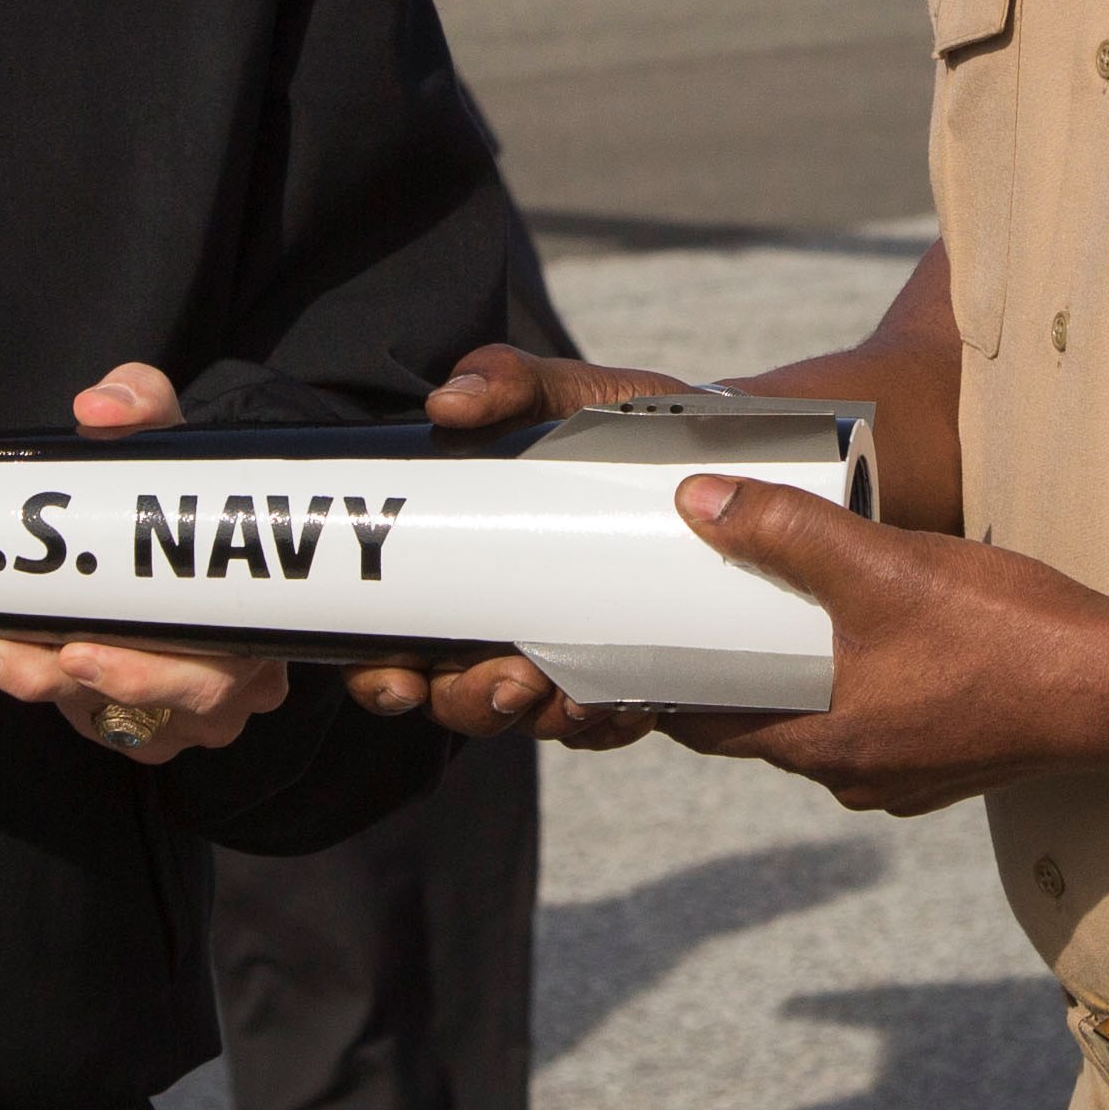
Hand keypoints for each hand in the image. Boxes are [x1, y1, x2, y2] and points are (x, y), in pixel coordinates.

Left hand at [0, 361, 288, 759]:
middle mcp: (229, 678)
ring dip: (39, 682)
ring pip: (111, 716)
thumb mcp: (169, 437)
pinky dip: (38, 685)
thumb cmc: (177, 489)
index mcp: (250, 619)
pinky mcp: (142, 721)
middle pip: (156, 706)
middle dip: (67, 682)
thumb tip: (96, 408)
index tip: (77, 651)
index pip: (216, 670)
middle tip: (3, 650)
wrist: (174, 525)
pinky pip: (90, 718)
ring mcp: (183, 708)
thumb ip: (141, 403)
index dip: (148, 675)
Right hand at [337, 344, 712, 746]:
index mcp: (469, 566)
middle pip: (454, 697)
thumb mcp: (572, 397)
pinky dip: (608, 721)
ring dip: (542, 716)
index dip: (383, 677)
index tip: (402, 682)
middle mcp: (503, 619)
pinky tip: (627, 701)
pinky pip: (603, 726)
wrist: (725, 456)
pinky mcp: (628, 674)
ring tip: (573, 693)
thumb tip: (447, 405)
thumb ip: (511, 383)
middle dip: (472, 704)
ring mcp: (565, 652)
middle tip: (512, 682)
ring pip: (528, 717)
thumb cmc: (629, 427)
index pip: (397, 640)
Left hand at [657, 473, 1108, 813]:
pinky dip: (848, 696)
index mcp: (820, 741)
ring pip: (814, 731)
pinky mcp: (949, 763)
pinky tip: (861, 648)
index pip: (702, 727)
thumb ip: (788, 529)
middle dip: (720, 679)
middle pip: (753, 728)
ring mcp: (904, 777)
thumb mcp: (883, 564)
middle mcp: (852, 775)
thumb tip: (695, 499)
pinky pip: (871, 731)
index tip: (633, 643)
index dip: (659, 688)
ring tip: (770, 621)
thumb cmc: (1004, 631)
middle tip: (694, 615)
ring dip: (787, 687)